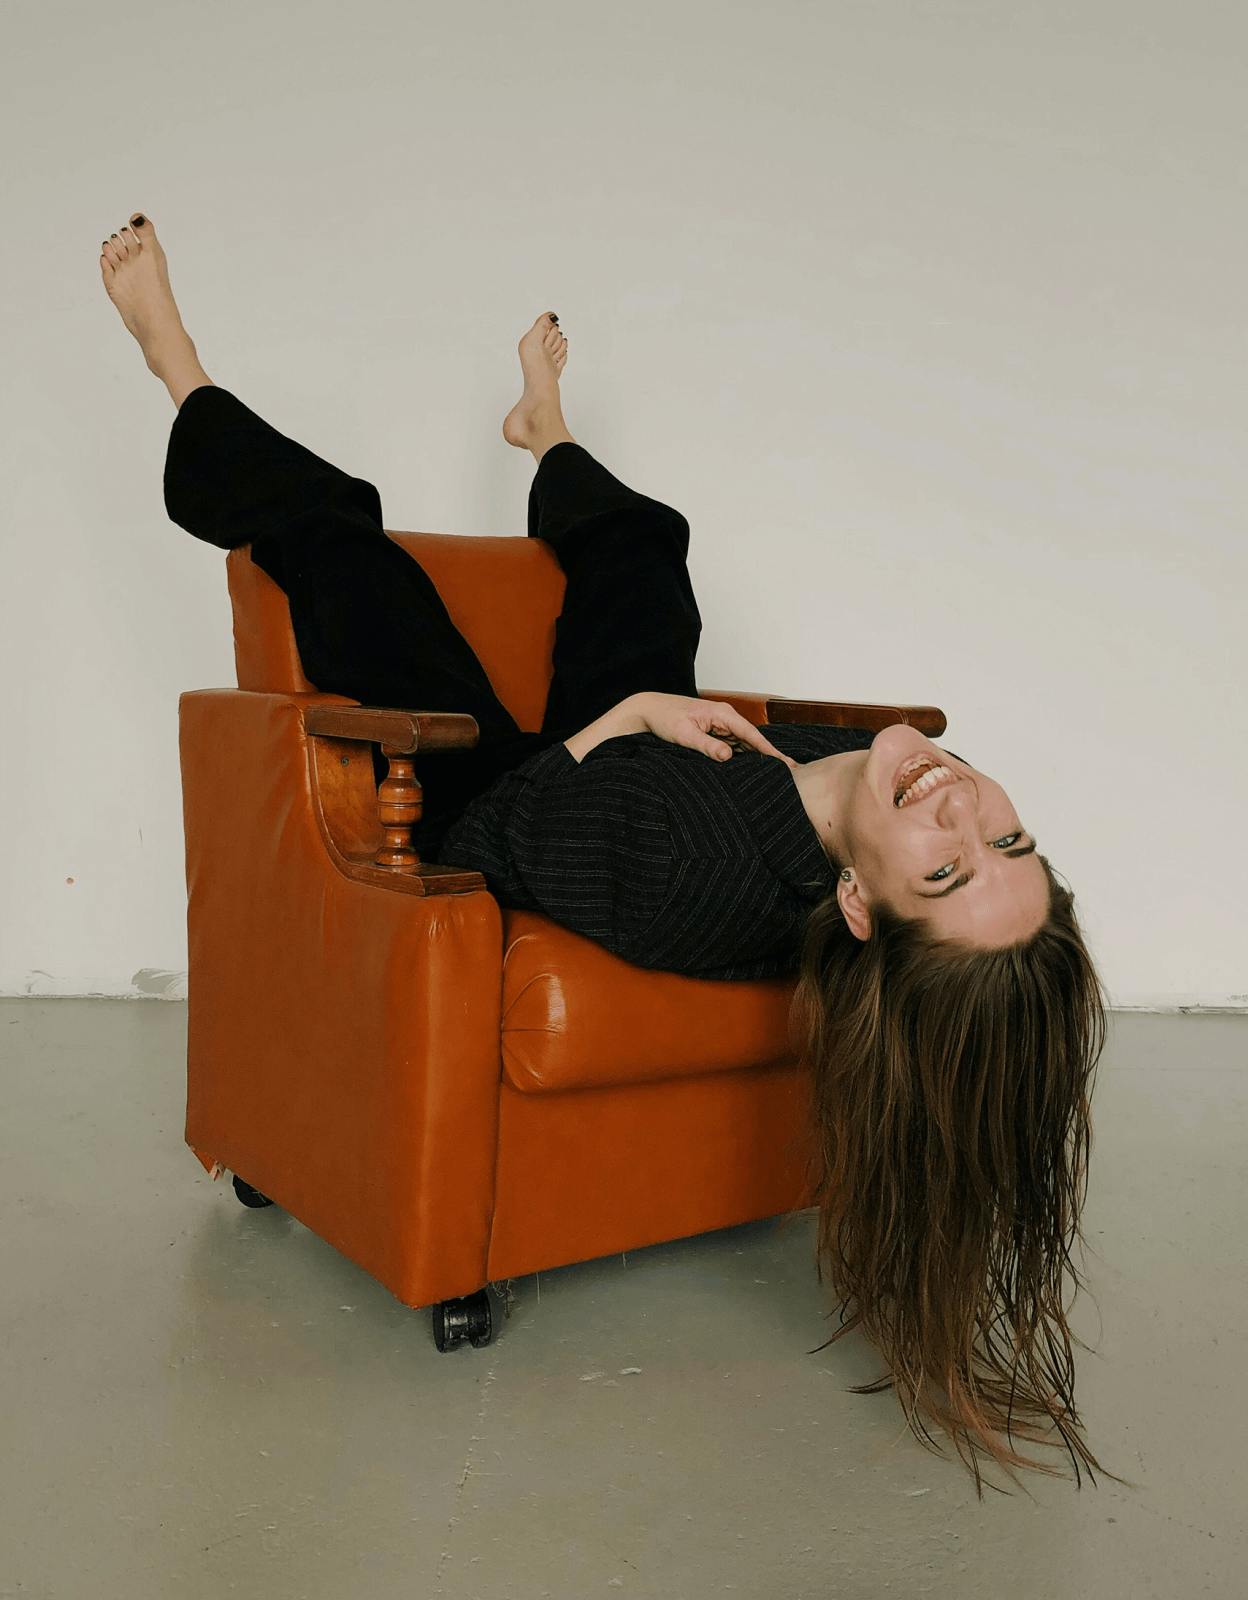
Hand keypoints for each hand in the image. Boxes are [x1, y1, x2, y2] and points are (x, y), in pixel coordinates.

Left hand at [633, 692, 798, 767]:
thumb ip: (707, 745)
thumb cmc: (665, 718)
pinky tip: (752, 771)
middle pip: (753, 740)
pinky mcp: (715, 732)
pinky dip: (744, 757)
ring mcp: (721, 725)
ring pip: (745, 745)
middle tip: (792, 774)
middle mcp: (726, 717)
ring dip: (758, 759)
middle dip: (770, 756)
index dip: (770, 751)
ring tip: (777, 776)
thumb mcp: (684, 734)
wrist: (649, 709)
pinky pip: (734, 746)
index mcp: (722, 714)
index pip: (753, 734)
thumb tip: (728, 757)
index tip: (786, 763)